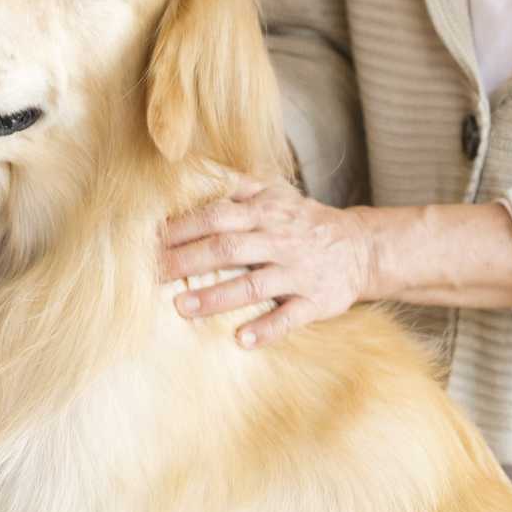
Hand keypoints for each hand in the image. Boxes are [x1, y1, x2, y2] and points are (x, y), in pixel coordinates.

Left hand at [158, 173, 375, 348]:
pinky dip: (266, 329)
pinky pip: (289, 317)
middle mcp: (279, 240)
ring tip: (182, 308)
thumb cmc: (305, 222)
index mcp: (265, 212)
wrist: (363, 248)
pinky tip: (242, 340)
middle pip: (227, 248)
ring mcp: (298, 272)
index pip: (216, 215)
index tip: (149, 239)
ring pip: (254, 284)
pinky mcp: (316, 301)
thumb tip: (192, 171)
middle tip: (151, 275)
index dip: (182, 227)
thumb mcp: (276, 194)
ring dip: (217, 297)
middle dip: (187, 261)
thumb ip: (237, 184)